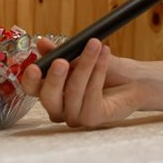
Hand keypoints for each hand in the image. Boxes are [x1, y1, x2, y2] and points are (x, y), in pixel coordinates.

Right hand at [21, 38, 141, 127]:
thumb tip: (42, 43)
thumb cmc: (104, 68)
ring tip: (95, 45)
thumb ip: (61, 51)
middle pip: (48, 98)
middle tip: (62, 61)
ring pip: (73, 93)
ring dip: (85, 66)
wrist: (133, 79)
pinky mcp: (93, 119)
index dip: (30, 80)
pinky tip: (104, 56)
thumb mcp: (80, 55)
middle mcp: (59, 108)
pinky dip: (98, 72)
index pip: (32, 89)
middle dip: (55, 78)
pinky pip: (91, 97)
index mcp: (51, 91)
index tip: (33, 67)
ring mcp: (75, 116)